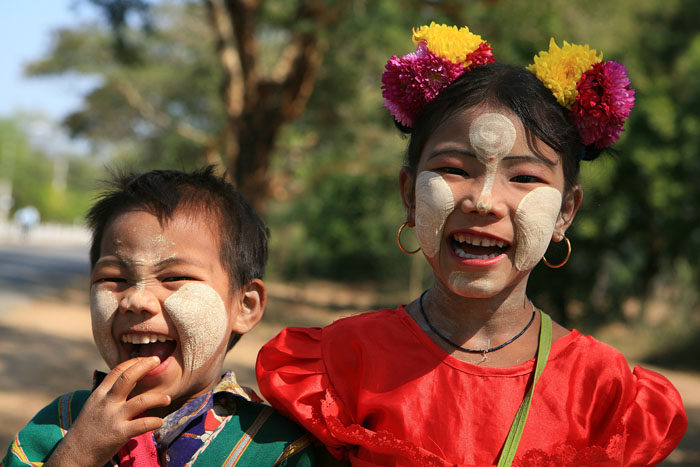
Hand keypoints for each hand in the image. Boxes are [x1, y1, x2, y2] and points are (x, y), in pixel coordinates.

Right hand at [45, 356, 170, 466]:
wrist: (73, 456)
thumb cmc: (86, 431)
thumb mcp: (93, 407)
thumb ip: (108, 395)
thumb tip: (126, 382)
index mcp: (99, 394)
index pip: (117, 370)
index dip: (134, 361)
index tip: (146, 359)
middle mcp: (106, 403)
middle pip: (128, 377)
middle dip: (145, 366)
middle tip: (157, 361)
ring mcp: (113, 417)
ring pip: (142, 401)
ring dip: (158, 398)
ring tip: (167, 398)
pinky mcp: (119, 434)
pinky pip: (143, 424)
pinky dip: (155, 422)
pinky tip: (159, 422)